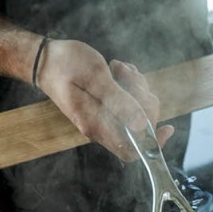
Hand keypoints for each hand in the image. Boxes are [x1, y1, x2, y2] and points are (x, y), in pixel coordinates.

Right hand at [34, 39, 172, 159]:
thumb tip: (141, 124)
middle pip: (141, 126)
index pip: (131, 151)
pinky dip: (132, 84)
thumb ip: (119, 101)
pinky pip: (130, 100)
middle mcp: (102, 126)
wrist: (45, 60)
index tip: (167, 128)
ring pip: (138, 110)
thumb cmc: (64, 66)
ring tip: (120, 70)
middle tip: (128, 76)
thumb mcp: (94, 77)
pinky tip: (120, 71)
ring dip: (138, 87)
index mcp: (97, 125)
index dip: (153, 144)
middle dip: (144, 99)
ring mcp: (105, 117)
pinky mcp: (107, 106)